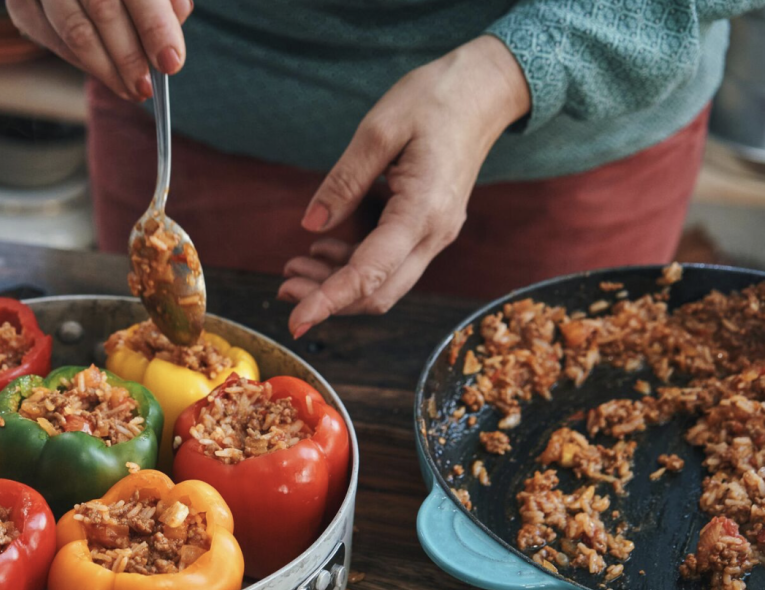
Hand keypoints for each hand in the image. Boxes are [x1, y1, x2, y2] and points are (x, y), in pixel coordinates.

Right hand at [7, 0, 191, 101]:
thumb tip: (173, 30)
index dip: (155, 28)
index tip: (171, 63)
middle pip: (103, 10)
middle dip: (129, 56)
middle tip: (146, 87)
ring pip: (74, 31)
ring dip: (106, 69)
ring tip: (130, 90)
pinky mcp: (20, 3)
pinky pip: (50, 39)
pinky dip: (80, 62)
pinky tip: (103, 73)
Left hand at [280, 36, 530, 337]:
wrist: (483, 91)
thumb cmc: (434, 100)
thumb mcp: (379, 130)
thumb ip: (344, 181)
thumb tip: (311, 225)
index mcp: (423, 212)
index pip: (370, 273)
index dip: (329, 301)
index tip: (295, 320)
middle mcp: (434, 233)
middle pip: (379, 292)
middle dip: (329, 299)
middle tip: (283, 285)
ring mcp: (434, 233)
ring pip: (384, 283)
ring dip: (337, 284)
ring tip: (294, 266)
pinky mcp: (428, 227)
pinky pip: (389, 262)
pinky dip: (354, 265)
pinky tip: (323, 247)